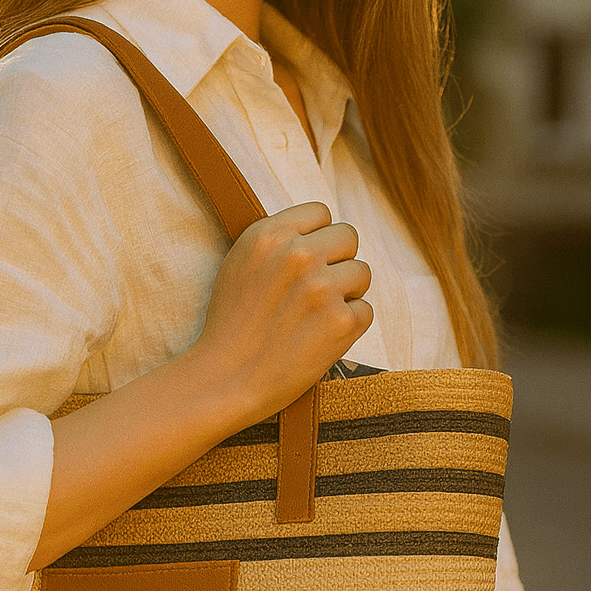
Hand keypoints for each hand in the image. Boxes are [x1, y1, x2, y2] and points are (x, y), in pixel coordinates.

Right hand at [188, 201, 372, 423]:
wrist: (225, 378)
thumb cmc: (231, 324)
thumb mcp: (240, 264)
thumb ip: (277, 241)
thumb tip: (317, 232)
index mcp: (268, 235)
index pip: (320, 212)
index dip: (317, 237)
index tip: (308, 259)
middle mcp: (297, 255)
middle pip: (348, 236)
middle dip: (337, 260)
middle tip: (316, 289)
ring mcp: (322, 288)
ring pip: (362, 272)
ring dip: (346, 293)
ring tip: (316, 315)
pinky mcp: (341, 323)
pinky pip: (365, 310)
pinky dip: (349, 325)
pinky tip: (320, 336)